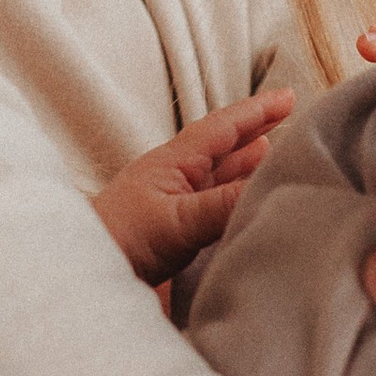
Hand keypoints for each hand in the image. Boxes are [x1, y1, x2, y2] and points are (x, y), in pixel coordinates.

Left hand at [92, 92, 293, 291]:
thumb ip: (224, 202)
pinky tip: (251, 210)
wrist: (84, 278)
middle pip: (224, 151)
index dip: (256, 112)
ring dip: (249, 170)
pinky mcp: (177, 241)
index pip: (222, 128)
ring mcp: (176, 211)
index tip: (289, 97)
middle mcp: (177, 182)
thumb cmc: (119, 239)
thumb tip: (273, 185)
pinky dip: (239, 207)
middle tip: (291, 121)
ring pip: (222, 182)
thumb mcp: (177, 218)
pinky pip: (217, 214)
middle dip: (256, 135)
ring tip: (276, 157)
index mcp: (173, 163)